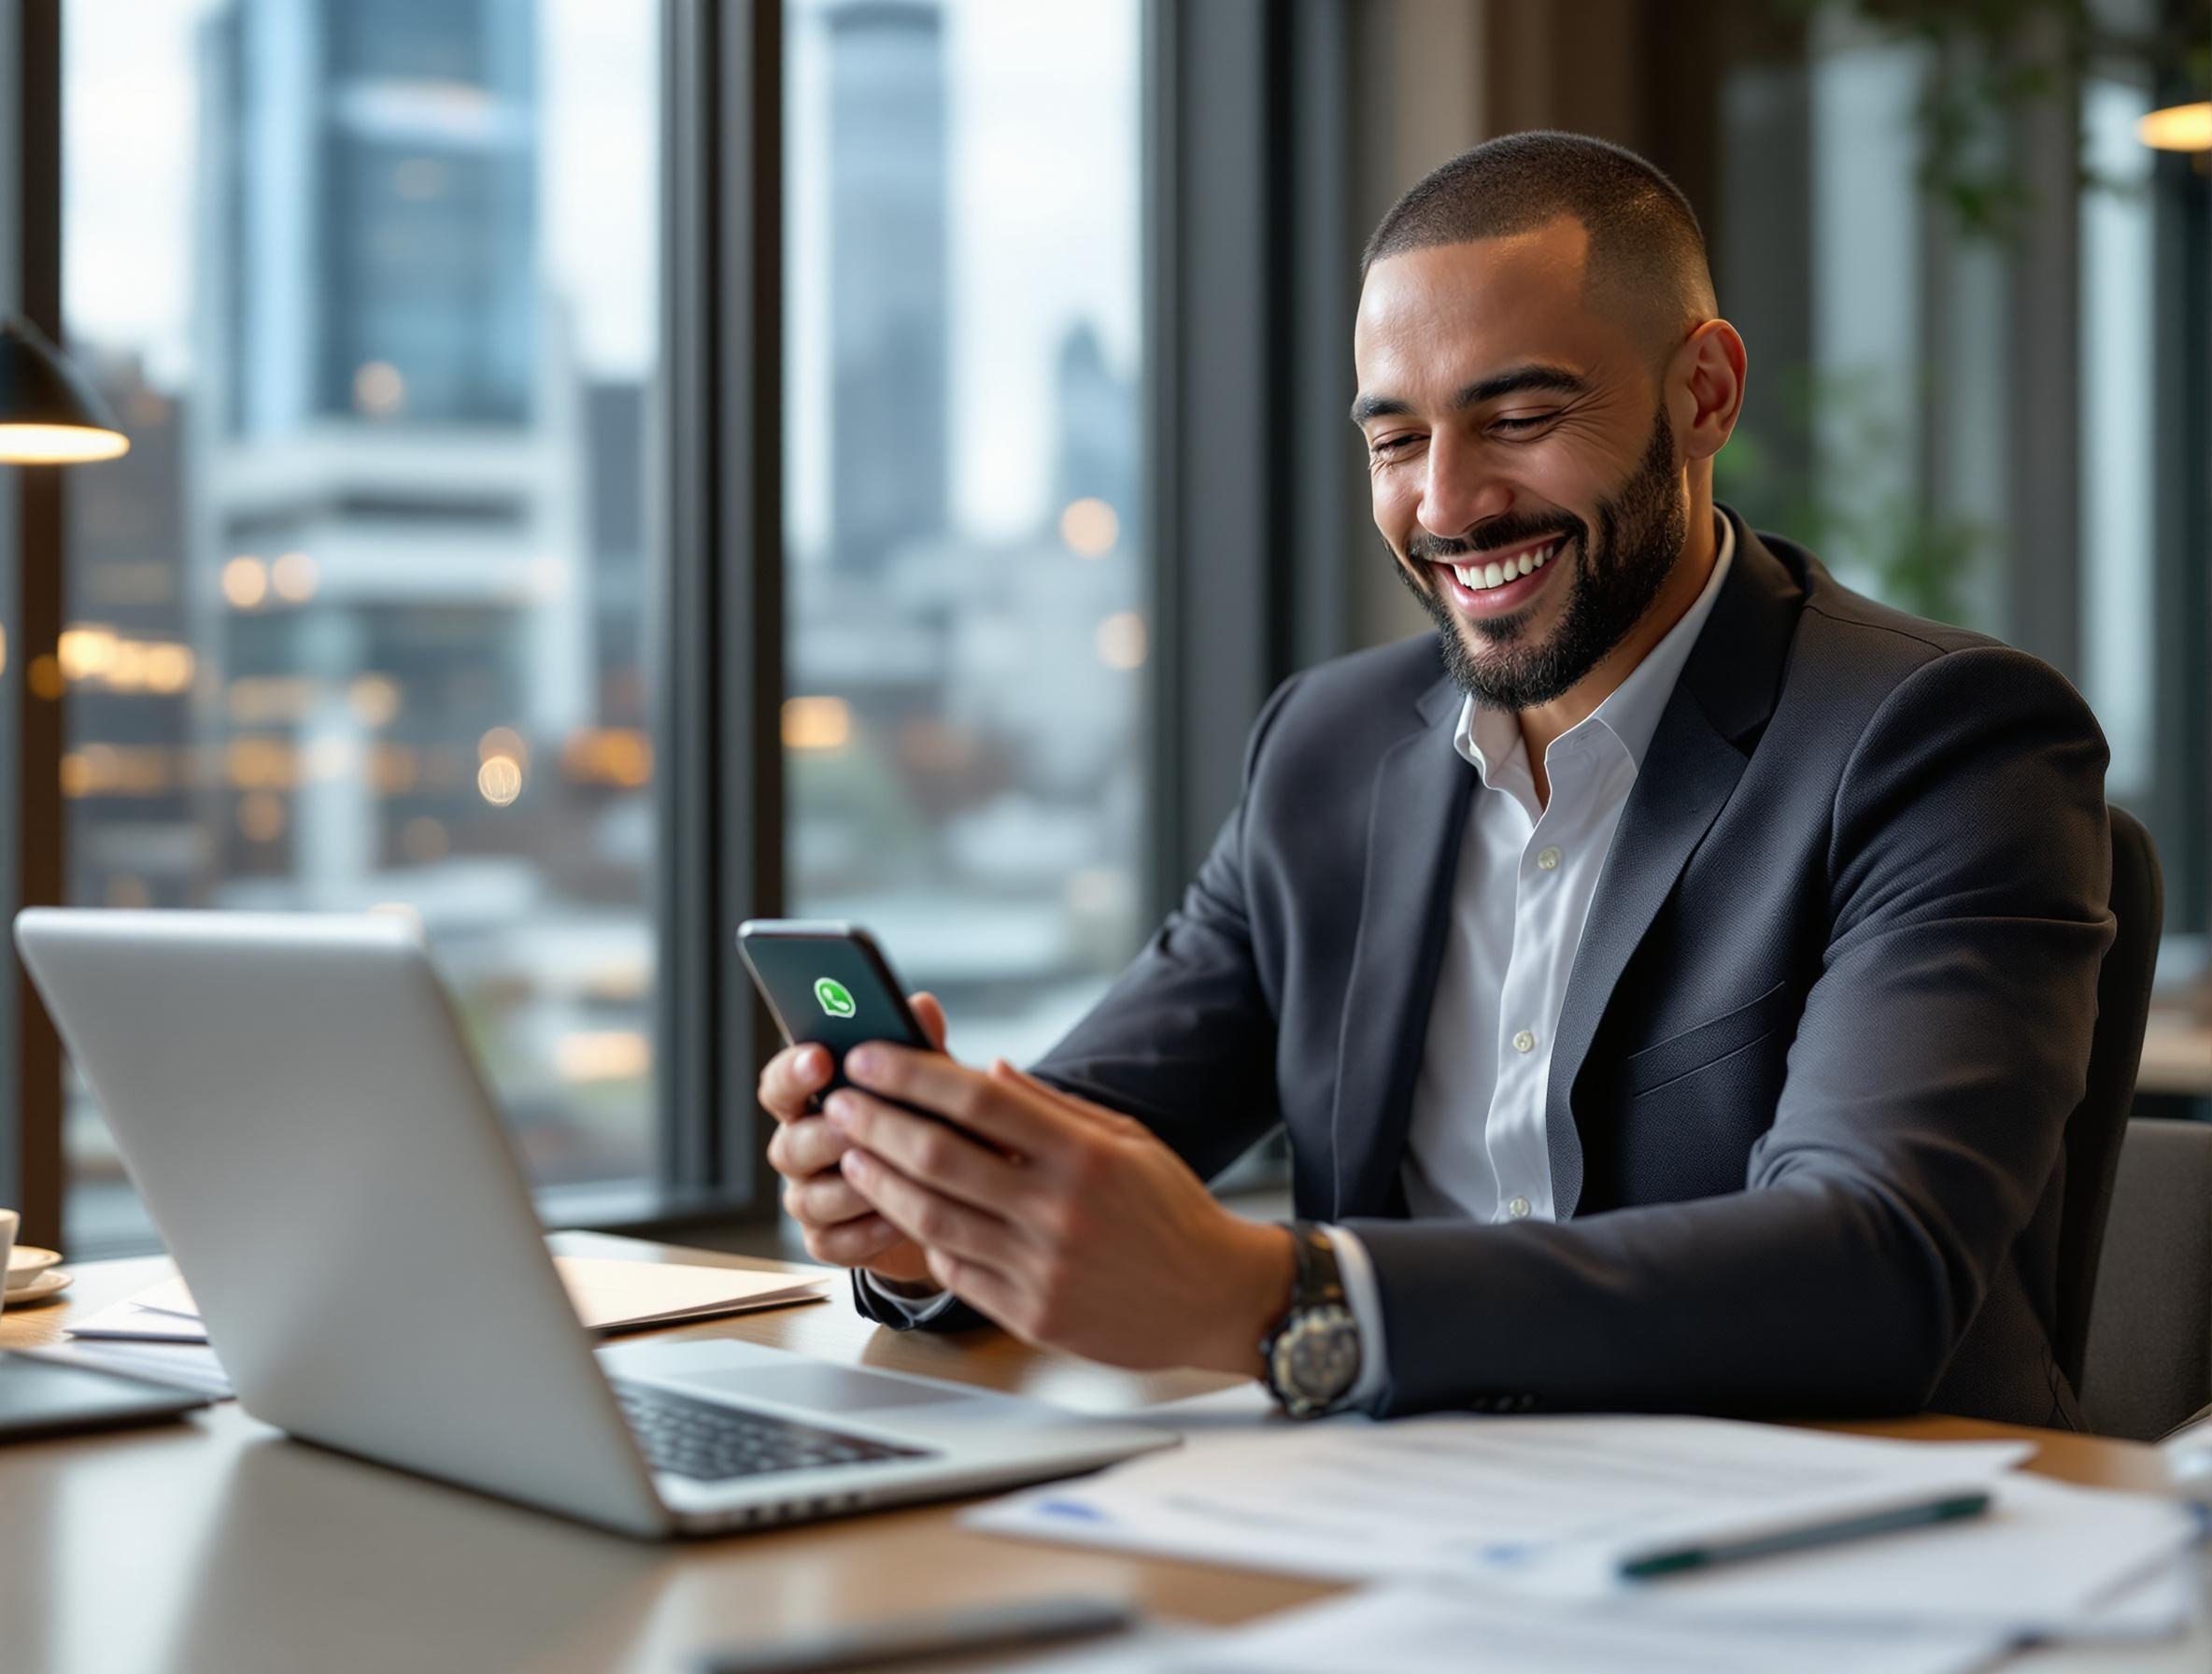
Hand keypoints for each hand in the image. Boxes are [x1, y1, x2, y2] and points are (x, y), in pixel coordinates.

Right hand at [759, 994, 948, 1291]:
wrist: (949, 1199)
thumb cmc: (926, 1127)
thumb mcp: (928, 1085)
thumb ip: (918, 1050)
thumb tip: (923, 1006)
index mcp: (813, 1103)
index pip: (779, 1084)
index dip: (793, 1071)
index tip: (821, 1057)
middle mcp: (800, 1149)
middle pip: (788, 1144)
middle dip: (823, 1135)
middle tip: (856, 1126)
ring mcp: (809, 1198)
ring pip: (807, 1197)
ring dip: (849, 1187)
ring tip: (888, 1176)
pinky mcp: (828, 1242)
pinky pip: (831, 1242)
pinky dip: (865, 1232)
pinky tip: (899, 1219)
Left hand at [824, 1045, 1295, 1375]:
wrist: (1216, 1299)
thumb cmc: (1171, 1211)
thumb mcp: (1127, 1140)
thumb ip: (1054, 1106)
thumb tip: (991, 1069)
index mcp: (1084, 1154)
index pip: (979, 1099)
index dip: (913, 1074)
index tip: (870, 1056)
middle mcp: (1059, 1210)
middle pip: (939, 1157)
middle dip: (876, 1122)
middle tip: (839, 1101)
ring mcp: (1042, 1268)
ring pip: (933, 1218)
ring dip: (881, 1182)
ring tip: (854, 1154)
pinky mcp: (1032, 1316)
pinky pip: (956, 1271)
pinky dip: (925, 1237)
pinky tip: (905, 1213)